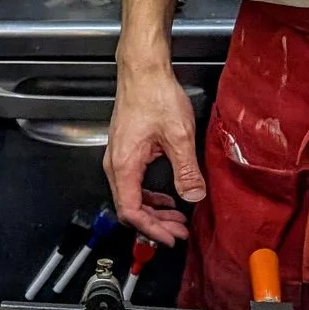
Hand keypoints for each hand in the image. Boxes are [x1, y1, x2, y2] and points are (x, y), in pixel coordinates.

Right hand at [105, 58, 205, 243]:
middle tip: (179, 231)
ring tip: (175, 218)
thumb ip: (186, 170)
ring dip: (152, 211)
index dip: (151, 228)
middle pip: (129, 208)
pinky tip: (166, 196)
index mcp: (124, 165)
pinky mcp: (125, 152)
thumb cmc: (154, 96)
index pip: (131, 210)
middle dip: (154, 224)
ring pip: (130, 197)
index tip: (170, 237)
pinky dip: (149, 196)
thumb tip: (192, 196)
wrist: (143, 72)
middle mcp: (115, 165)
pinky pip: (133, 184)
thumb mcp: (178, 135)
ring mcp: (118, 159)